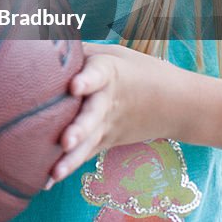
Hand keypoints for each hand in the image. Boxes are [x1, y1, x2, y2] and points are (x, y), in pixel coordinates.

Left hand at [47, 42, 189, 186]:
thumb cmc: (137, 70)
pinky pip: (85, 155)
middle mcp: (108, 102)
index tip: (74, 86)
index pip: (98, 76)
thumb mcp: (112, 52)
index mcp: (110, 73)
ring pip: (89, 142)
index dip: (86, 80)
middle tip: (64, 140)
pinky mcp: (106, 142)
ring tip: (54, 172)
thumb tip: (41, 41)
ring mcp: (108, 126)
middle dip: (79, 129)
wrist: (180, 104)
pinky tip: (47, 181)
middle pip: (93, 116)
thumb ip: (79, 51)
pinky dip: (69, 166)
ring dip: (71, 158)